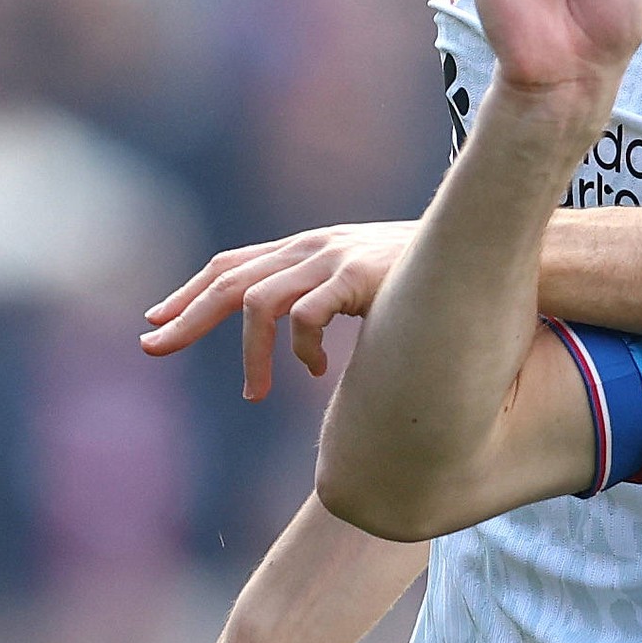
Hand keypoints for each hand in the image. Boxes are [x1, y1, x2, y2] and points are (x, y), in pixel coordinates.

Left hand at [142, 221, 416, 399]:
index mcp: (309, 248)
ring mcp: (335, 258)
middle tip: (151, 348)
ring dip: (250, 356)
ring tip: (255, 396)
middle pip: (228, 280)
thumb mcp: (366, 282)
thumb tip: (299, 335)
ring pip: (259, 303)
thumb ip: (329, 296)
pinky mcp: (359, 276)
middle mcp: (314, 246)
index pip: (231, 265)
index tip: (154, 321)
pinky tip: (314, 373)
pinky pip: (306, 316)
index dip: (189, 292)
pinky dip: (302, 350)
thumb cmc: (433, 278)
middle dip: (184, 317)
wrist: (491, 254)